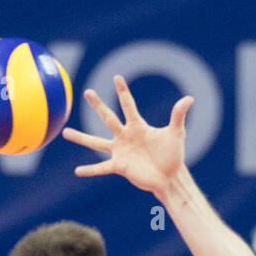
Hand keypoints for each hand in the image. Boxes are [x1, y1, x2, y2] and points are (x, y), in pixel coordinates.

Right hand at [62, 75, 192, 196]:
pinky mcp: (120, 167)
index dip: (123, 91)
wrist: (170, 177)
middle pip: (108, 117)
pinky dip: (90, 170)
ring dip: (81, 138)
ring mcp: (120, 151)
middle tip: (87, 92)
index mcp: (138, 126)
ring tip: (65, 133)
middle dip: (98, 105)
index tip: (116, 77)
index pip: (128, 105)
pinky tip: (77, 171)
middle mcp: (125, 136)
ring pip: (96, 142)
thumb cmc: (173, 155)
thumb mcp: (176, 134)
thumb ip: (178, 115)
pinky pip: (102, 168)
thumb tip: (189, 98)